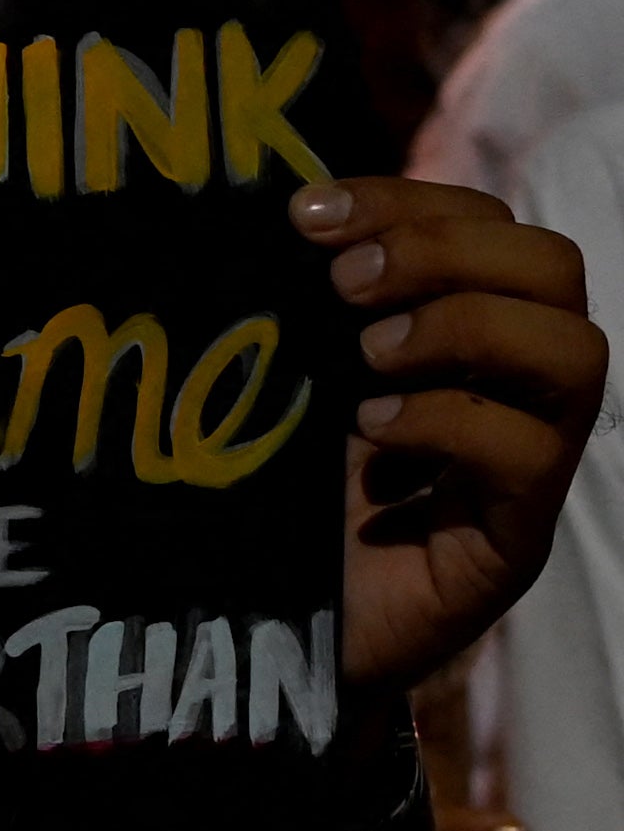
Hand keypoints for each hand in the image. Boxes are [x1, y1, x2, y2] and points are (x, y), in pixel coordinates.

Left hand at [300, 177, 604, 690]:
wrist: (253, 631)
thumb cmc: (259, 493)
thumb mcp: (272, 377)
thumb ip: (290, 302)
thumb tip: (279, 215)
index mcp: (454, 329)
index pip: (486, 220)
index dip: (405, 199)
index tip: (304, 215)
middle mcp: (507, 387)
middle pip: (554, 267)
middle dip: (446, 249)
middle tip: (344, 285)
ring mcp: (523, 464)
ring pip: (576, 350)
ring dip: (464, 326)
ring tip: (366, 355)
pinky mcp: (511, 538)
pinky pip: (533, 452)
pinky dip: (449, 419)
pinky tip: (371, 429)